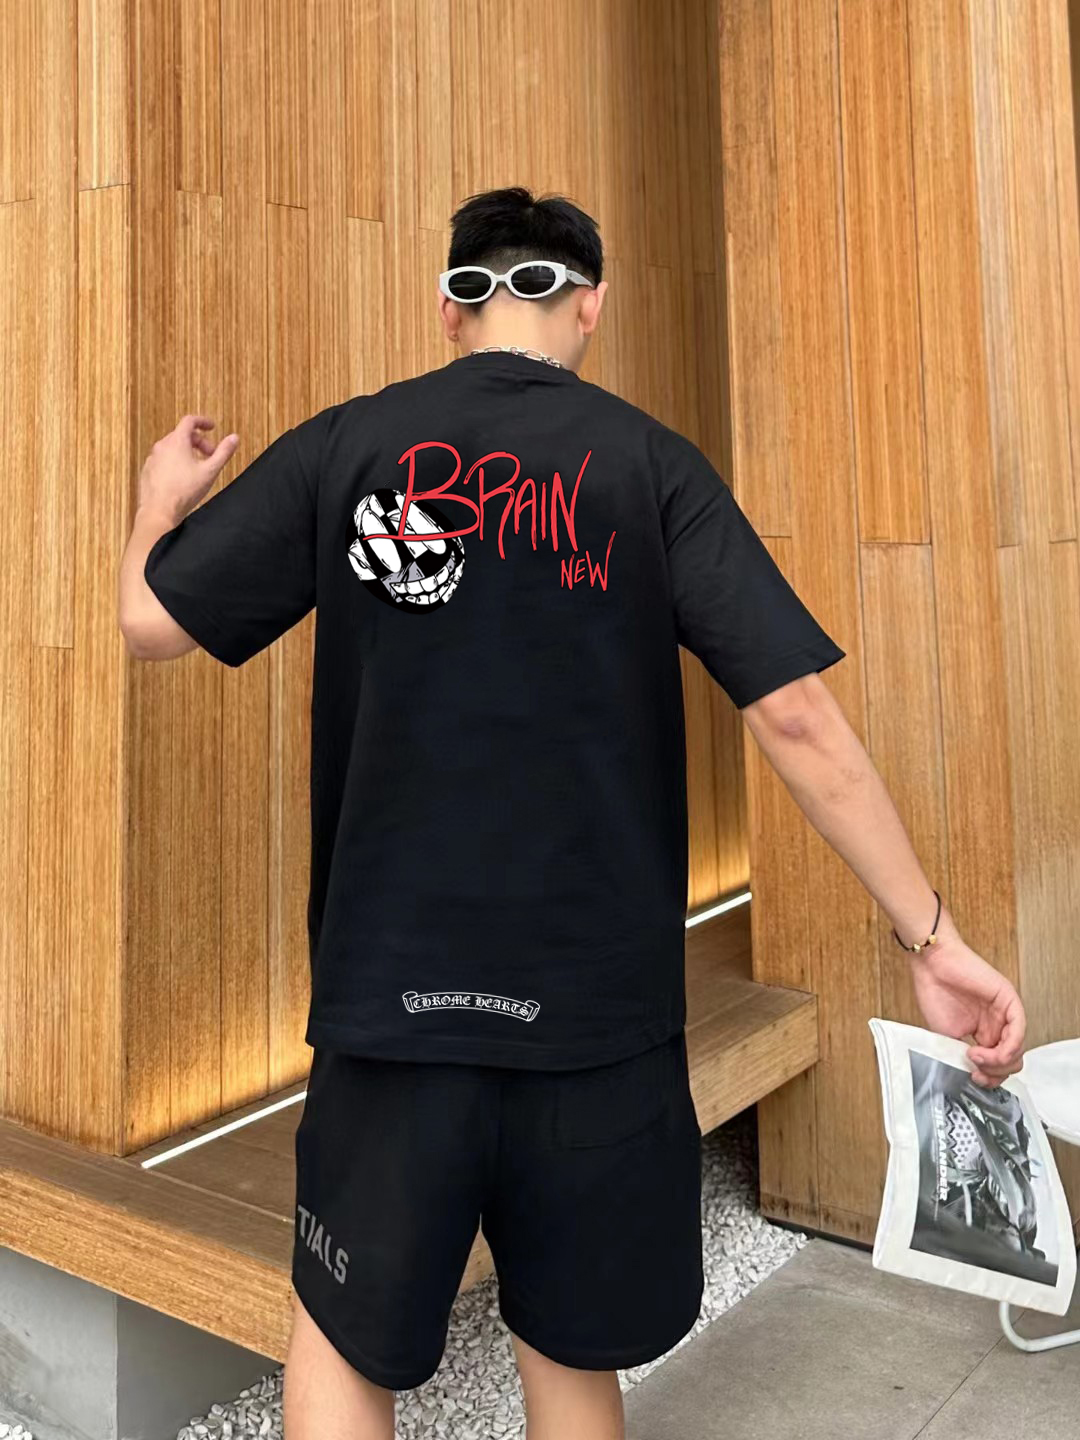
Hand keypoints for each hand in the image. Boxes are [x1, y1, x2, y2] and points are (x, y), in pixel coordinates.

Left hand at [137, 414, 238, 526]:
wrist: (160, 510)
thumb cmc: (183, 491)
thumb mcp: (210, 471)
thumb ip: (223, 452)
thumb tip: (234, 438)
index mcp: (177, 441)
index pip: (190, 421)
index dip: (203, 422)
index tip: (211, 427)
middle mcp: (162, 446)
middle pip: (182, 435)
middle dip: (199, 442)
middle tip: (210, 455)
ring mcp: (153, 458)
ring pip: (172, 447)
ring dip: (186, 452)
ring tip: (196, 468)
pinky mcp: (148, 470)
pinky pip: (163, 459)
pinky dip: (174, 462)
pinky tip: (182, 477)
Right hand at [908, 930, 1025, 1085]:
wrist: (931, 965)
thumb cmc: (934, 992)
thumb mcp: (947, 1035)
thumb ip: (963, 1054)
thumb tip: (972, 1074)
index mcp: (984, 1032)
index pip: (999, 1063)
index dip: (990, 1076)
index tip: (974, 1078)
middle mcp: (997, 1023)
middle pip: (1012, 1060)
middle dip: (996, 1073)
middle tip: (977, 1073)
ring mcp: (1004, 1012)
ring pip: (1017, 1048)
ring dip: (998, 1062)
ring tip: (976, 1058)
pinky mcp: (1009, 1000)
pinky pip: (1018, 1030)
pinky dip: (1007, 1047)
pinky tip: (988, 1051)